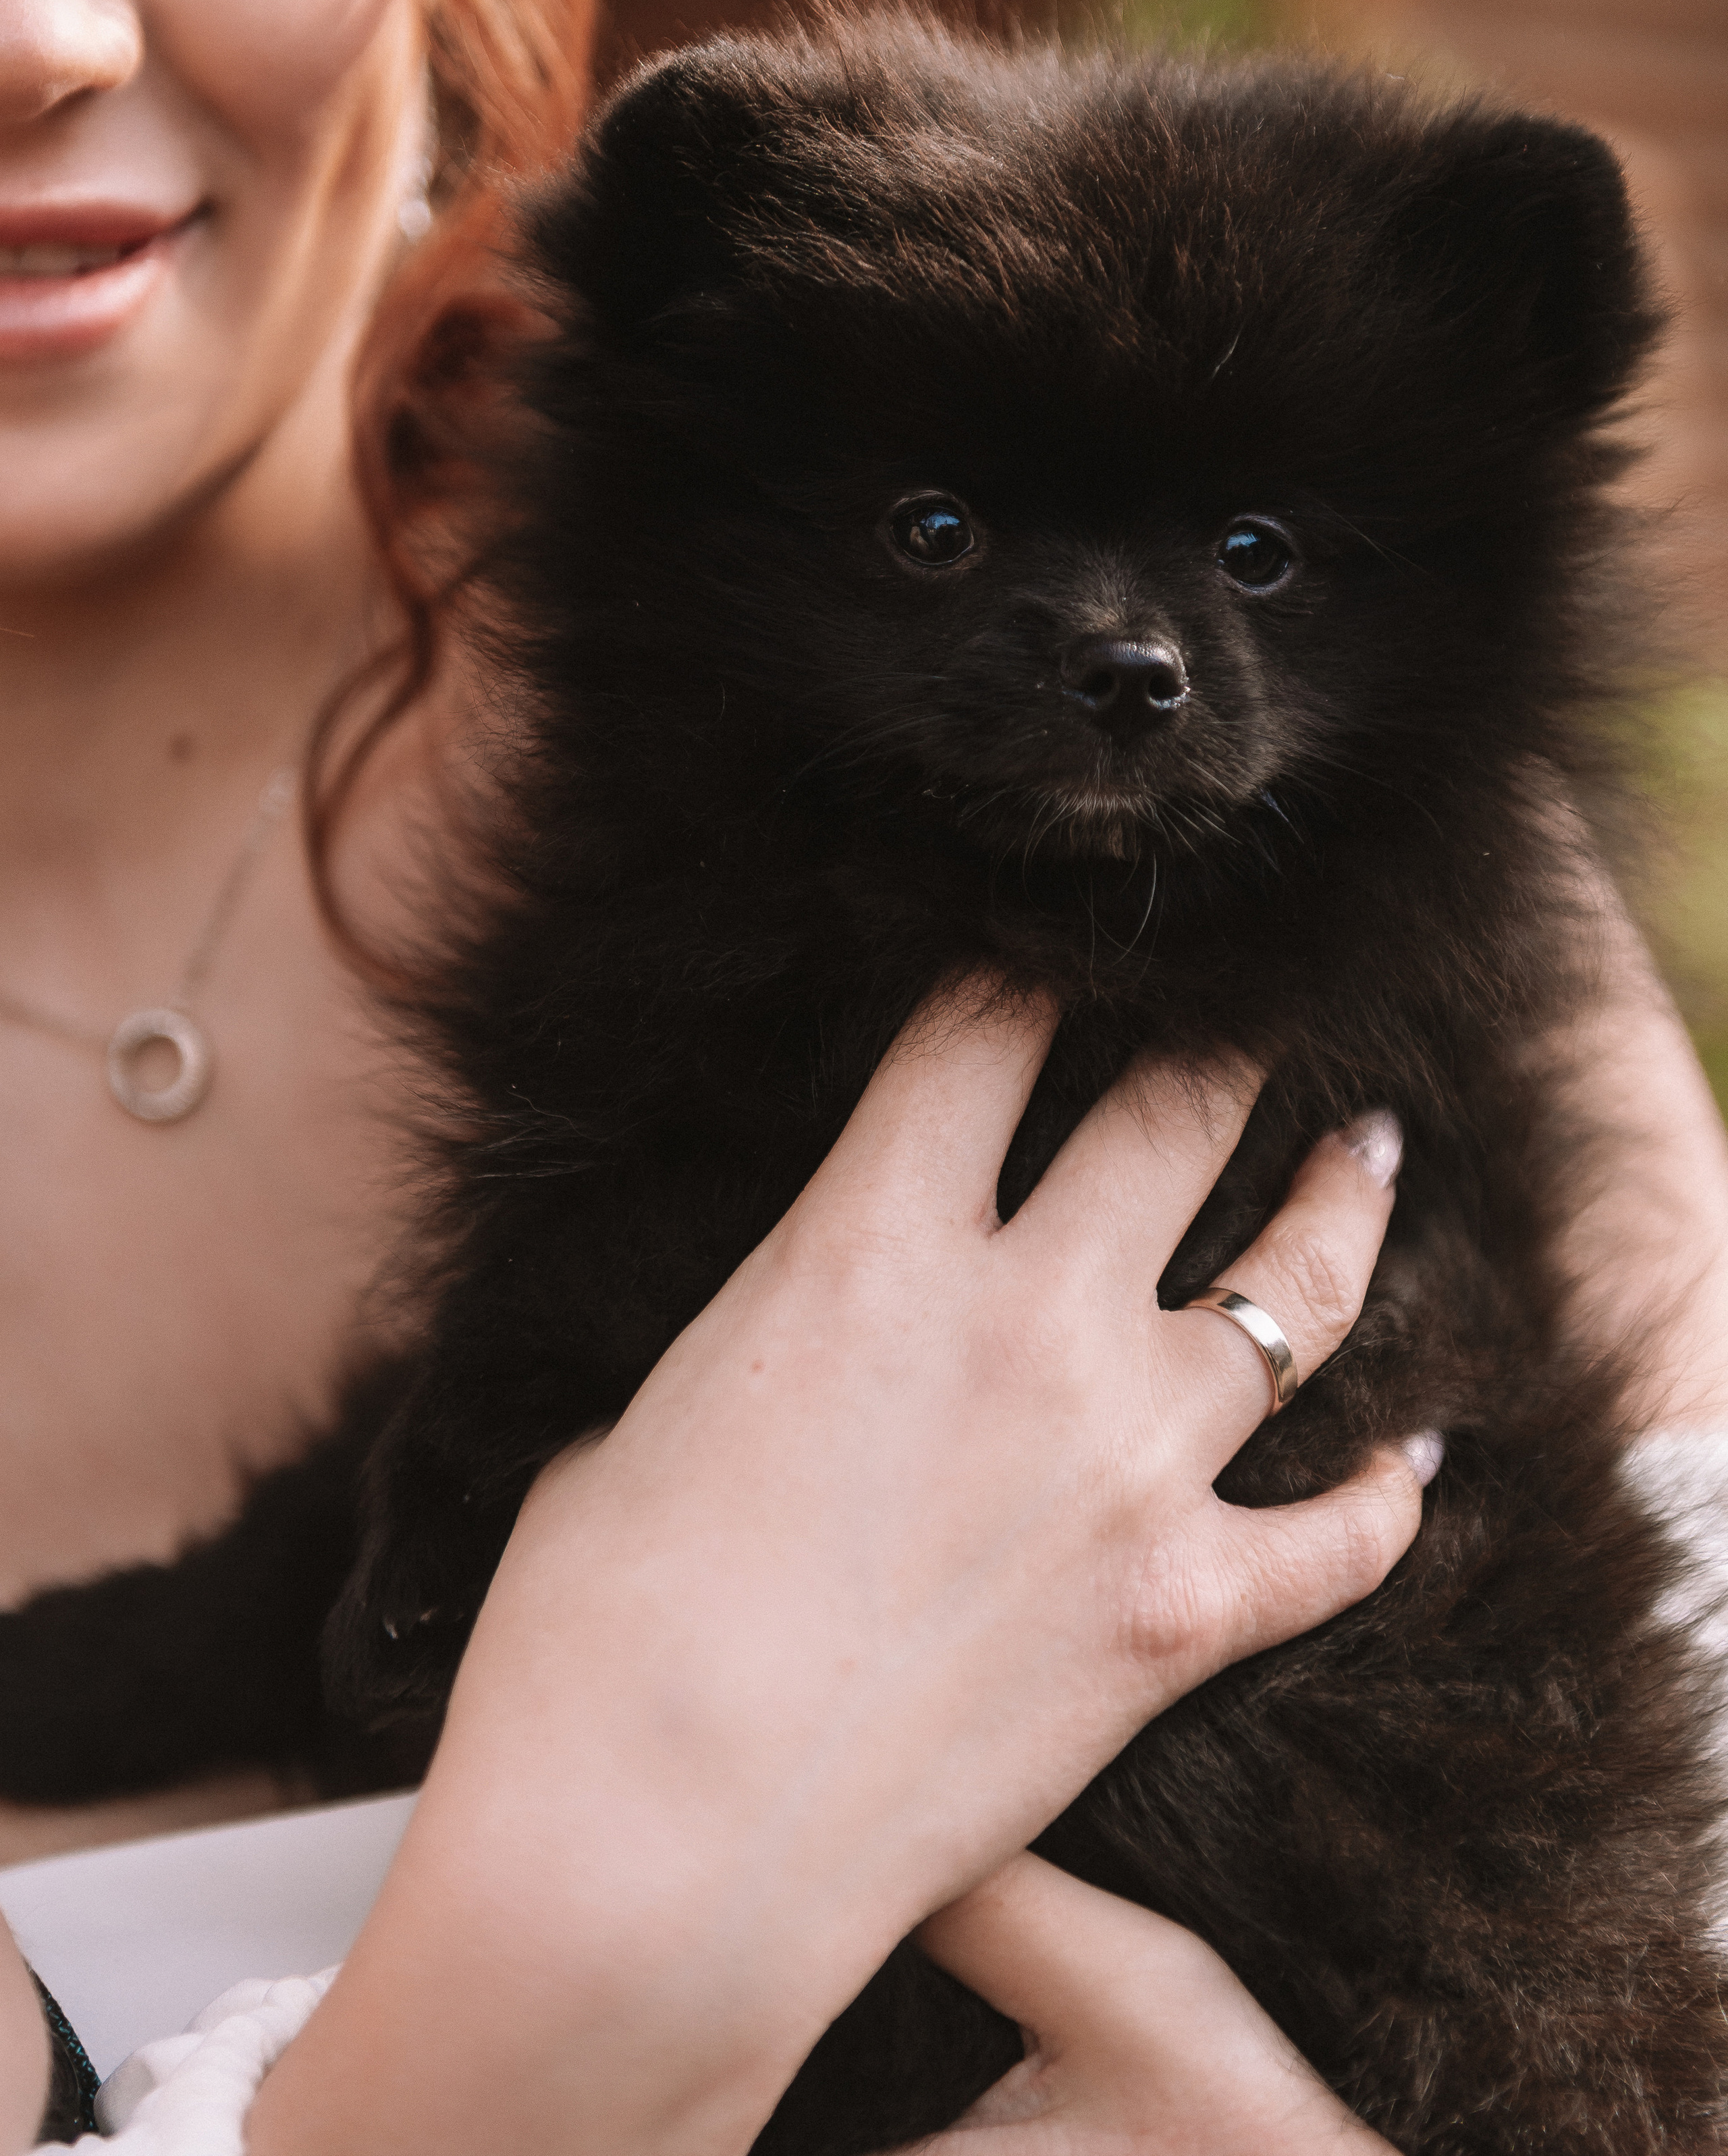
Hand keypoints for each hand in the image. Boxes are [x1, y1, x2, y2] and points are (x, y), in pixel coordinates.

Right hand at [257, 983, 1422, 2155]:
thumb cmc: (593, 1634)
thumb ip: (772, 1317)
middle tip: (1238, 1023)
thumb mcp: (655, 1405)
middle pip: (1174, 1107)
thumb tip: (810, 1304)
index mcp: (868, 1240)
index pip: (986, 1026)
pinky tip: (1411, 1453)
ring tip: (1366, 1150)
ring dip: (1341, 1200)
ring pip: (1297, 1288)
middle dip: (1212, 1044)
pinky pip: (1343, 1537)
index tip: (1053, 956)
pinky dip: (1386, 1493)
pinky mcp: (1181, 1617)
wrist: (646, 1867)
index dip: (1026, 969)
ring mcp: (1126, 1468)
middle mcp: (1025, 1321)